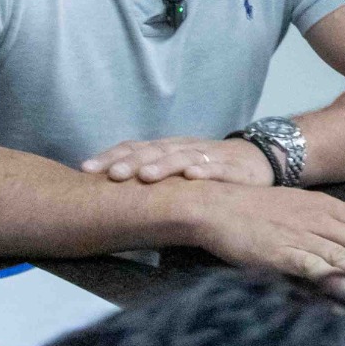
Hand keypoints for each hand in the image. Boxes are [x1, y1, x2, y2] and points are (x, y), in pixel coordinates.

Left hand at [80, 136, 272, 185]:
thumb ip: (150, 179)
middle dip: (132, 162)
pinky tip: (192, 177)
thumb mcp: (177, 172)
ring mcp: (210, 156)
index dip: (112, 155)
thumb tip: (106, 198)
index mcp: (168, 148)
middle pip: (155, 151)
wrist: (258, 161)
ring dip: (164, 165)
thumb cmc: (210, 171)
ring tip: (146, 176)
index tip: (86, 169)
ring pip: (183, 157)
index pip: (136, 147)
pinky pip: (218, 169)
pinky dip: (205, 172)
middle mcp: (185, 148)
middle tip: (112, 174)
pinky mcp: (234, 168)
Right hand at [184, 182, 344, 290]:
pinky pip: (311, 266)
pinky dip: (332, 277)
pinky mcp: (280, 252)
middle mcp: (319, 218)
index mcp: (326, 206)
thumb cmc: (256, 208)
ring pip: (344, 253)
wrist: (217, 204)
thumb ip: (326, 223)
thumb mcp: (299, 208)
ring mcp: (300, 235)